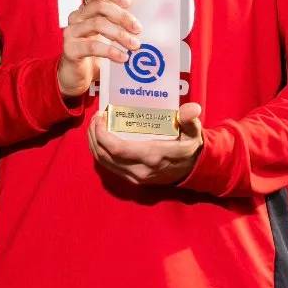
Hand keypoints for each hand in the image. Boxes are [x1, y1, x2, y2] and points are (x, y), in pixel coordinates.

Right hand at [58, 0, 142, 98]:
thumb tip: (144, 24)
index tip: (129, 3)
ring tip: (134, 45)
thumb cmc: (95, 55)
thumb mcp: (106, 36)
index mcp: (86, 10)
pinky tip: (122, 58)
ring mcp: (71, 32)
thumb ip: (118, 26)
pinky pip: (92, 46)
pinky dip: (110, 51)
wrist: (76, 77)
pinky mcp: (69, 49)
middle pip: (100, 7)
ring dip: (120, 34)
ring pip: (97, 24)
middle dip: (122, 17)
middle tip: (138, 29)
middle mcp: (76, 17)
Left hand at [87, 103, 203, 184]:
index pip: (118, 149)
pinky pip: (109, 166)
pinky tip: (101, 138)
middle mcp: (140, 170)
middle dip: (95, 135)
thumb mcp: (192, 131)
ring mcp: (134, 177)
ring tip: (95, 125)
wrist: (193, 170)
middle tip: (96, 117)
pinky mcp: (132, 179)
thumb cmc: (189, 145)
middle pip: (105, 155)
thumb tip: (192, 109)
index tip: (100, 117)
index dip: (102, 135)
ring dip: (94, 144)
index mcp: (152, 156)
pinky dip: (100, 152)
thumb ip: (189, 119)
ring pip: (104, 162)